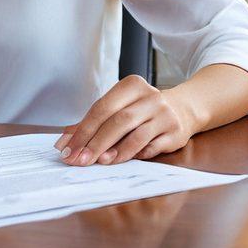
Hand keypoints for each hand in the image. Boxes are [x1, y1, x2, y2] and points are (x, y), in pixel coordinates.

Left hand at [53, 75, 194, 165]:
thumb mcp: (119, 107)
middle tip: (79, 160)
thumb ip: (92, 122)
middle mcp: (150, 97)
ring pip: (136, 134)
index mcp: (131, 85)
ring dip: (116, 151)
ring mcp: (164, 114)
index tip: (68, 149)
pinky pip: (152, 146)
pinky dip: (136, 155)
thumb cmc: (142, 110)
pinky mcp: (175, 132)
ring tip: (100, 161)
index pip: (101, 108)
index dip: (83, 130)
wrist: (182, 108)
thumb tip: (64, 141)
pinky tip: (123, 161)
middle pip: (117, 121)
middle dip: (95, 143)